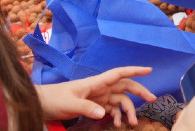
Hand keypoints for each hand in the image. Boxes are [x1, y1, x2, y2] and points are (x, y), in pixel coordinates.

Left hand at [36, 66, 156, 125]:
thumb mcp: (69, 103)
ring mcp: (98, 98)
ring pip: (120, 101)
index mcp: (96, 83)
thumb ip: (86, 108)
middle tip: (152, 100)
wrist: (41, 104)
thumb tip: (104, 113)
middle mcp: (100, 88)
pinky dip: (116, 116)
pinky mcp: (94, 106)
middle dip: (139, 92)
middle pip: (125, 86)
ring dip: (128, 110)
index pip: (119, 73)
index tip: (149, 70)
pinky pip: (111, 110)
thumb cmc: (54, 98)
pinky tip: (116, 125)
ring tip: (132, 123)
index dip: (134, 70)